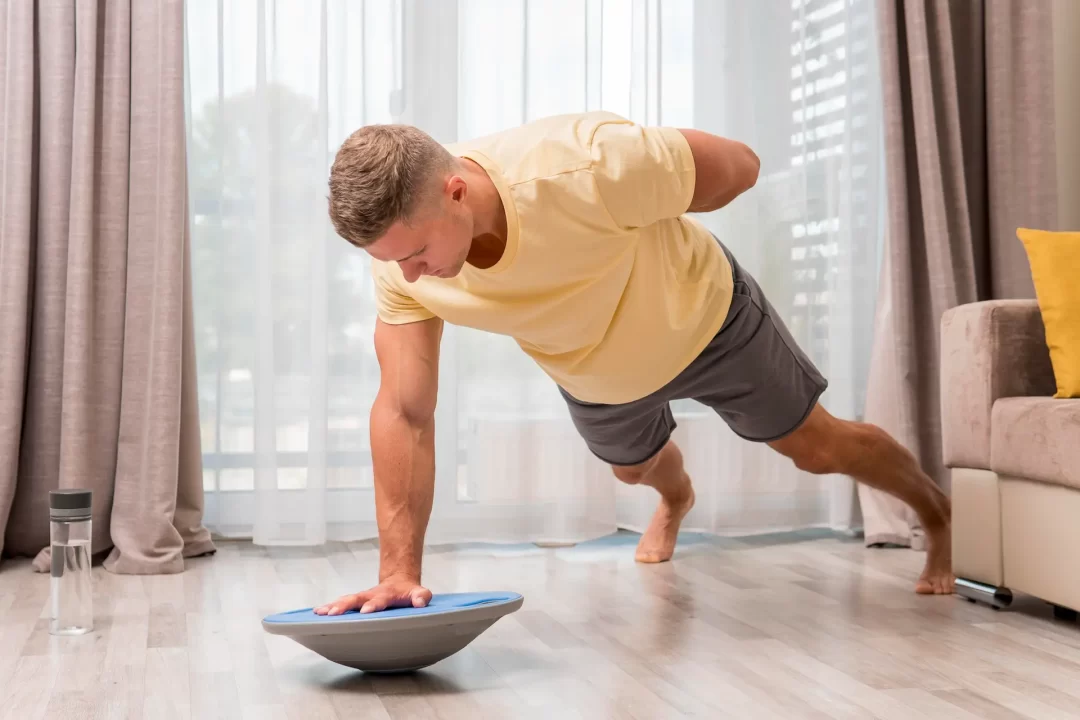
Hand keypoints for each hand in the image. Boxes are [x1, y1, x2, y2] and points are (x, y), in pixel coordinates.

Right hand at [313, 575, 431, 615]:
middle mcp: (370, 595)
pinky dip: (328, 608)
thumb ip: (421, 596)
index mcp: (386, 595)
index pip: (379, 600)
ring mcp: (361, 598)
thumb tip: (420, 601)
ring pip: (345, 601)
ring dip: (333, 607)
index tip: (366, 611)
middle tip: (334, 613)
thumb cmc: (407, 592)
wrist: (397, 581)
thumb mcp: (418, 592)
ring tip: (321, 613)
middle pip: (356, 599)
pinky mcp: (354, 602)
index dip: (373, 605)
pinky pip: (340, 604)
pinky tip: (317, 613)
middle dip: (345, 606)